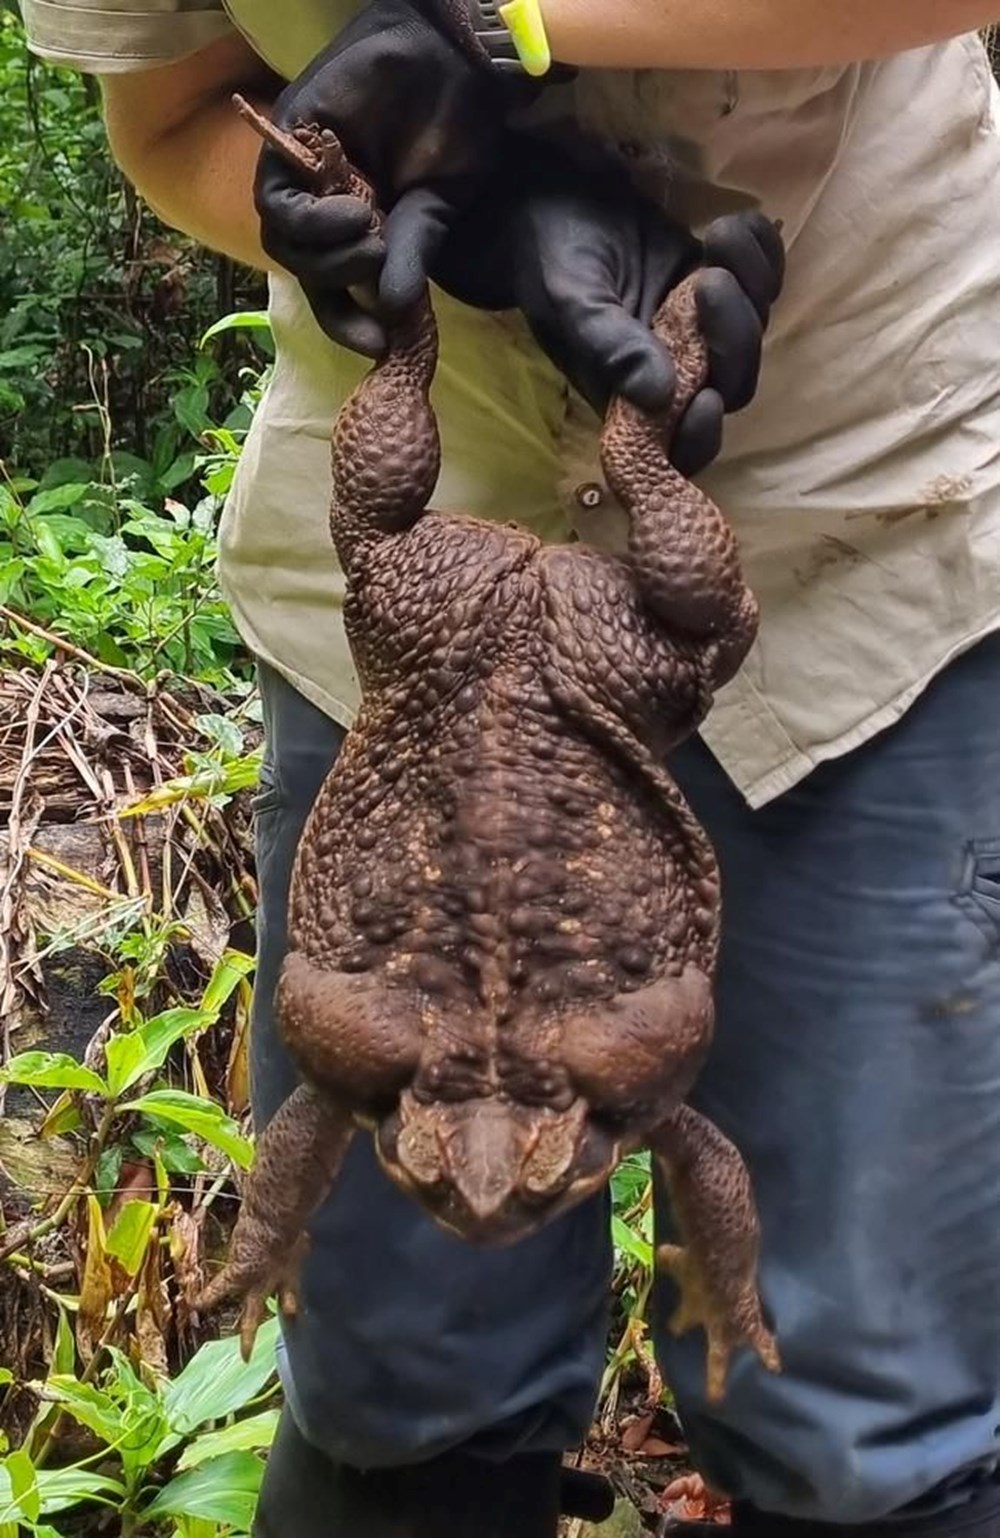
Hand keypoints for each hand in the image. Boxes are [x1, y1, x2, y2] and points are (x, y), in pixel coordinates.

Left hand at [254, 0, 529, 354]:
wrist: (450, 55)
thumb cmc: (455, 126)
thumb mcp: (437, 205)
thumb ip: (412, 253)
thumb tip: (395, 310)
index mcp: (359, 225)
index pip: (334, 287)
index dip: (347, 321)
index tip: (377, 344)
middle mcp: (325, 205)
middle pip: (304, 268)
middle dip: (338, 285)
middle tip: (379, 264)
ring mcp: (304, 174)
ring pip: (284, 242)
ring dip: (325, 255)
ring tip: (370, 232)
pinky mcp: (288, 141)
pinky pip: (276, 204)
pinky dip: (310, 221)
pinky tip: (353, 212)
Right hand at [380, 139, 784, 473]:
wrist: (555, 202)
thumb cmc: (552, 260)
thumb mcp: (572, 304)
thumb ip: (611, 349)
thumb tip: (660, 396)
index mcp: (632, 397)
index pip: (681, 444)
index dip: (702, 435)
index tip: (706, 397)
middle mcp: (675, 371)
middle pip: (734, 383)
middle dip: (734, 337)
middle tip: (709, 280)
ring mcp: (703, 329)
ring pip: (754, 330)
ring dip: (751, 284)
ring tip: (716, 236)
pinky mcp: (721, 284)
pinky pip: (765, 281)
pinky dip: (762, 253)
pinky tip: (731, 225)